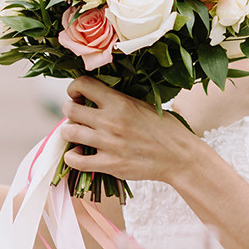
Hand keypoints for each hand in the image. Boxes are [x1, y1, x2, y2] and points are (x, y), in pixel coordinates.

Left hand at [60, 77, 198, 183]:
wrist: (179, 156)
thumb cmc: (164, 129)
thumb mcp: (143, 104)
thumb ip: (118, 100)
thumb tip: (95, 95)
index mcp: (120, 102)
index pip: (82, 84)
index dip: (74, 88)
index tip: (78, 95)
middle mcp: (111, 121)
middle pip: (70, 109)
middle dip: (70, 111)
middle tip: (77, 116)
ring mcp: (108, 143)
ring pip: (69, 133)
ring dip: (69, 132)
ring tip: (76, 134)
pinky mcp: (109, 164)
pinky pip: (76, 161)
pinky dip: (72, 157)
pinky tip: (79, 154)